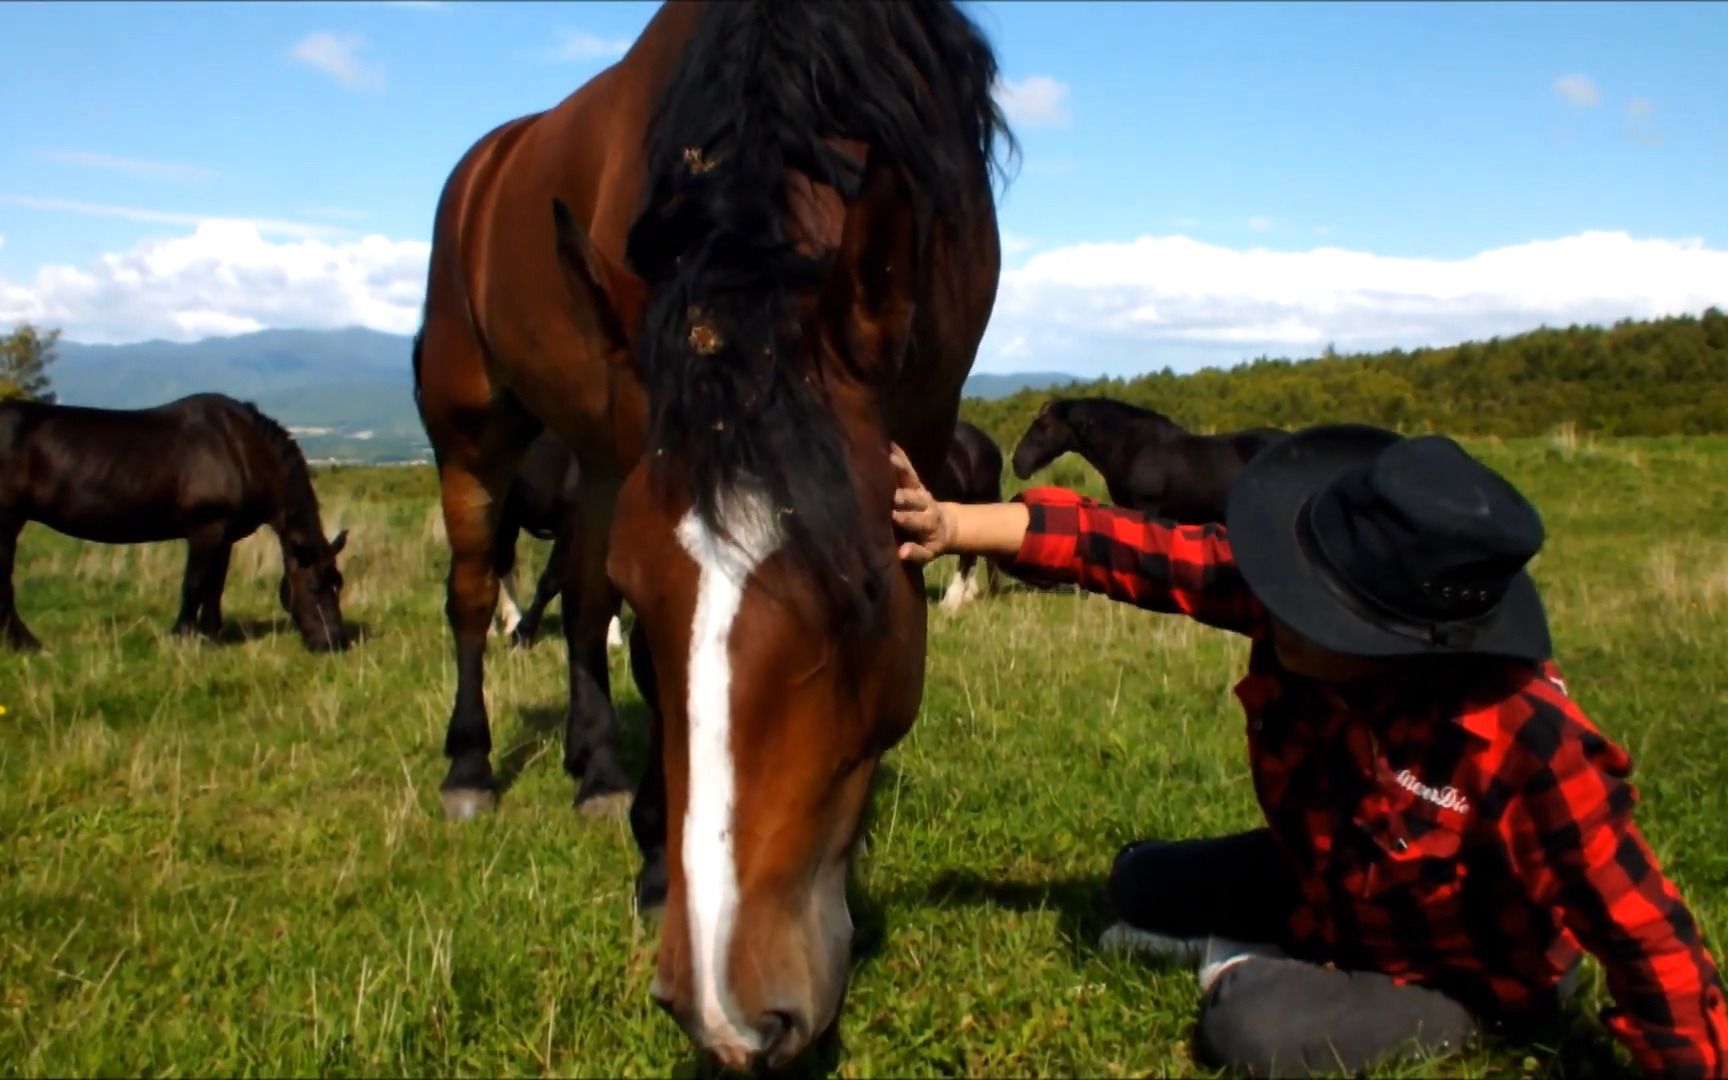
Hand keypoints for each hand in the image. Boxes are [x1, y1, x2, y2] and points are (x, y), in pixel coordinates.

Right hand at [889, 443, 954, 564]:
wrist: (946, 527)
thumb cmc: (929, 543)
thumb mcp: (927, 554)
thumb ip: (915, 553)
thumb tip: (902, 553)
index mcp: (926, 523)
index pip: (914, 520)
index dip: (905, 518)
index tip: (892, 516)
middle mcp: (924, 504)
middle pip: (912, 498)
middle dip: (901, 495)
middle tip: (888, 490)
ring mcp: (920, 491)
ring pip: (910, 479)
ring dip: (899, 469)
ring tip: (887, 458)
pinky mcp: (916, 482)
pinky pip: (908, 468)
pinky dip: (900, 456)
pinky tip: (890, 443)